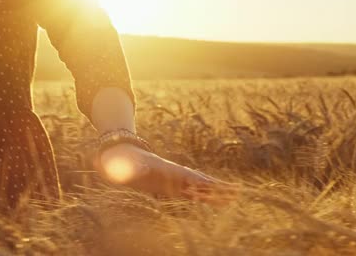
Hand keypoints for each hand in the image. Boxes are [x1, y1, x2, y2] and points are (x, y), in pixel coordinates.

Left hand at [93, 143, 238, 205]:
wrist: (119, 155)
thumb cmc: (121, 162)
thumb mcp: (125, 166)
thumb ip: (132, 169)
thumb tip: (138, 172)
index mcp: (166, 170)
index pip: (188, 177)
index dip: (202, 182)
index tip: (216, 186)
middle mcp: (173, 174)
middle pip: (199, 181)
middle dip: (217, 188)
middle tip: (236, 193)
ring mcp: (174, 179)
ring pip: (199, 186)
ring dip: (215, 192)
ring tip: (233, 197)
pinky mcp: (170, 185)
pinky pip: (192, 192)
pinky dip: (204, 195)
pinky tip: (213, 200)